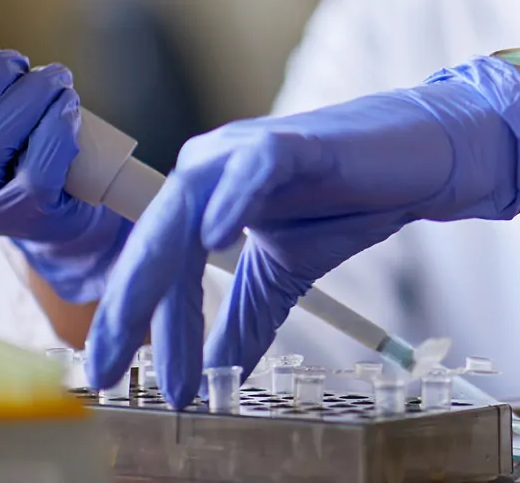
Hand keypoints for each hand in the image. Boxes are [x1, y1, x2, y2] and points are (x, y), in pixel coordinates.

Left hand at [85, 57, 519, 407]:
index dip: (131, 323)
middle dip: (123, 307)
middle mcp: (207, 168)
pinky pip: (253, 168)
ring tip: (138, 329)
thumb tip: (214, 379)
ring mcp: (243, 150)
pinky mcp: (290, 141)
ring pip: (184, 207)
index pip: (156, 266)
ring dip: (158, 272)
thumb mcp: (284, 276)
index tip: (110, 377)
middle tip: (103, 369)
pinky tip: (214, 239)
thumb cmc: (346, 204)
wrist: (416, 163)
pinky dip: (230, 201)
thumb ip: (245, 320)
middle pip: (152, 240)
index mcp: (200, 199)